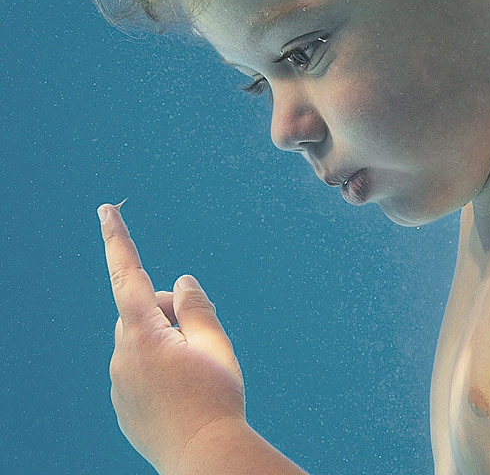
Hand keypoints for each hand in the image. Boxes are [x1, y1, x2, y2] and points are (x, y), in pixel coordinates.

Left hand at [97, 202, 246, 473]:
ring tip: (197, 369)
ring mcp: (119, 381)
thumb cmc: (215, 397)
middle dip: (169, 310)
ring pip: (140, 340)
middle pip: (141, 310)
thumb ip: (196, 306)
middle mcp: (122, 354)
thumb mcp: (216, 343)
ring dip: (165, 339)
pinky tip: (182, 391)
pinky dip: (158, 365)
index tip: (105, 209)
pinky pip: (137, 368)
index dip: (117, 238)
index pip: (127, 272)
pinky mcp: (123, 403)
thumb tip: (181, 281)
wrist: (204, 458)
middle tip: (203, 335)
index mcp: (143, 333)